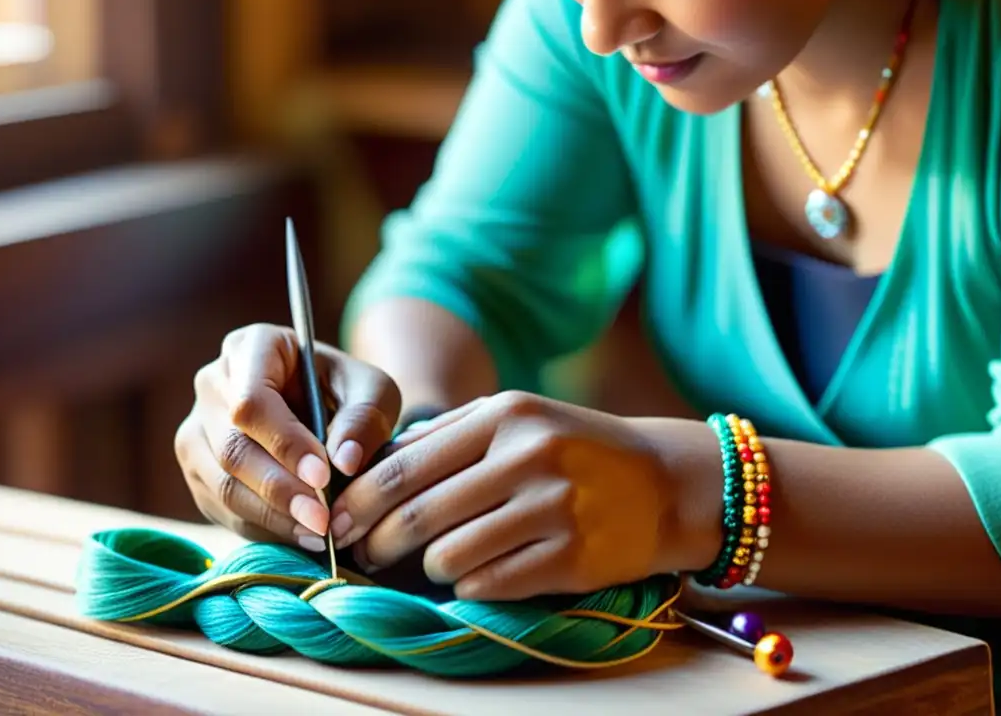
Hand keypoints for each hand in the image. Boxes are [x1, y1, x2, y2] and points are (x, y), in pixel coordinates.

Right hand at [174, 323, 400, 550]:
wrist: (327, 409)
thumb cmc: (349, 392)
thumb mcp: (374, 391)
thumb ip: (365, 418)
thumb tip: (343, 461)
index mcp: (252, 347)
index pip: (252, 401)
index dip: (284, 442)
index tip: (324, 475)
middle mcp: (213, 383)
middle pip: (232, 448)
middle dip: (280, 490)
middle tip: (323, 521)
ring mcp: (197, 429)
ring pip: (220, 484)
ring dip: (270, 517)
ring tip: (317, 535)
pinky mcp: (198, 470)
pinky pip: (220, 508)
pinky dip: (261, 528)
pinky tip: (299, 537)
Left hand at [330, 391, 706, 600]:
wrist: (664, 482)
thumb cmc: (576, 446)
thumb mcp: (517, 416)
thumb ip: (448, 434)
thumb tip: (374, 465)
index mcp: (506, 415)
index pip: (406, 466)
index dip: (359, 500)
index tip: (336, 520)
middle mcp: (528, 457)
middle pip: (419, 514)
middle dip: (376, 541)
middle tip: (363, 553)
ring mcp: (553, 509)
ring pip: (448, 556)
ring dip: (425, 567)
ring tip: (427, 563)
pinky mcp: (572, 557)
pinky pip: (489, 584)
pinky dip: (466, 586)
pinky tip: (469, 576)